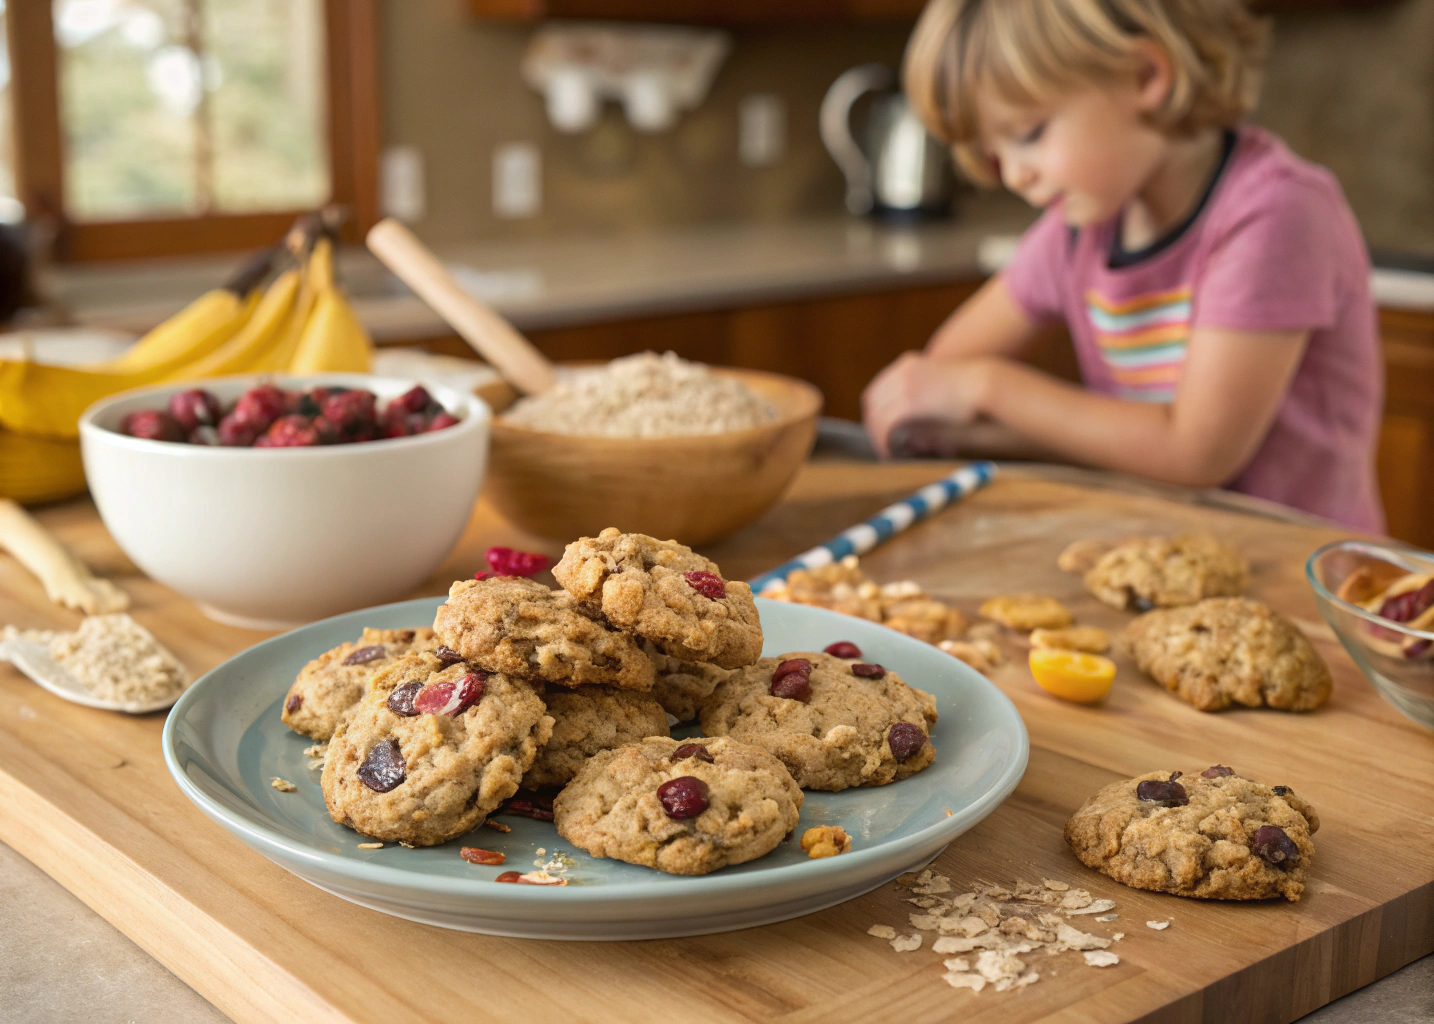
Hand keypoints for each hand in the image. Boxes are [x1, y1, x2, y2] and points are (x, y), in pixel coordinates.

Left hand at [861, 353, 994, 456]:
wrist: (991, 385)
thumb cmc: (979, 391)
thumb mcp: (946, 391)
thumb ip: (927, 408)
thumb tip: (914, 434)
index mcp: (911, 364)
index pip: (880, 388)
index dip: (878, 410)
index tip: (882, 426)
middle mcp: (902, 372)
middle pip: (873, 401)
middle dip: (875, 423)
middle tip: (881, 443)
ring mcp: (903, 386)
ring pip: (876, 414)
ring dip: (878, 434)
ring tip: (887, 451)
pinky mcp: (906, 404)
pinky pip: (884, 425)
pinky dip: (883, 440)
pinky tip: (889, 452)